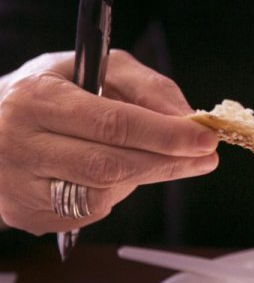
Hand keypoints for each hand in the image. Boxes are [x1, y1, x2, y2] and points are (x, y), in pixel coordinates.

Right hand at [0, 50, 218, 234]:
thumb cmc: (51, 92)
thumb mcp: (95, 68)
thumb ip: (145, 85)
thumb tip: (186, 116)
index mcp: (36, 98)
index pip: (112, 123)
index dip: (165, 134)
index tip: (205, 138)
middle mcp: (19, 143)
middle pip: (110, 165)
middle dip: (167, 163)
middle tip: (205, 157)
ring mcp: (19, 186)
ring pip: (101, 195)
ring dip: (142, 179)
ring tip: (155, 159)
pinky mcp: (26, 214)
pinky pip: (88, 212)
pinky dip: (113, 194)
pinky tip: (112, 174)